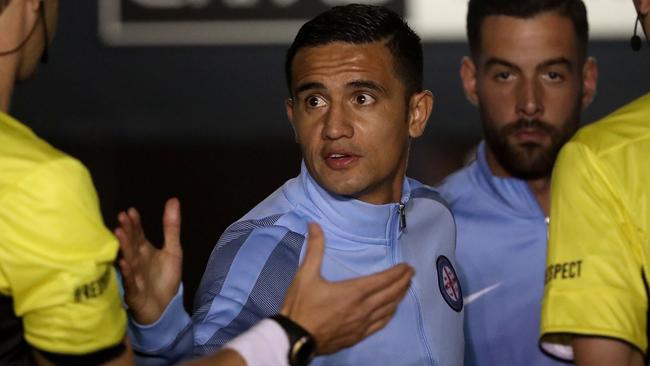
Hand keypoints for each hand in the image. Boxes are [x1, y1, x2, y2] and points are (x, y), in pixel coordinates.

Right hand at [115, 198, 182, 324]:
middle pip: (131, 243)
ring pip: (128, 259)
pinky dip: (128, 272)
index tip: (130, 211)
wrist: (165, 307)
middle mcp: (136, 260)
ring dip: (124, 247)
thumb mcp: (173, 251)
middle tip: (121, 216)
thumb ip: (171, 227)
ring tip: (119, 233)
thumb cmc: (165, 278)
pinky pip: (131, 281)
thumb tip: (173, 200)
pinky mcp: (135, 291)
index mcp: (144, 250)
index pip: (138, 233)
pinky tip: (124, 262)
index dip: (135, 223)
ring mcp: (134, 275)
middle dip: (127, 230)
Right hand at [280, 223, 413, 354]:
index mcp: (353, 292)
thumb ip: (314, 248)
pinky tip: (392, 310)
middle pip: (391, 294)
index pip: (383, 280)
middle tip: (411, 273)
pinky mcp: (358, 336)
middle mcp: (363, 308)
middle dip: (403, 282)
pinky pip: (381, 324)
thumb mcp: (305, 275)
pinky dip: (390, 314)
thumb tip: (314, 225)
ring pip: (389, 309)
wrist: (295, 338)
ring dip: (399, 297)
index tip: (407, 265)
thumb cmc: (301, 306)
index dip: (398, 272)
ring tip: (406, 287)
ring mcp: (362, 324)